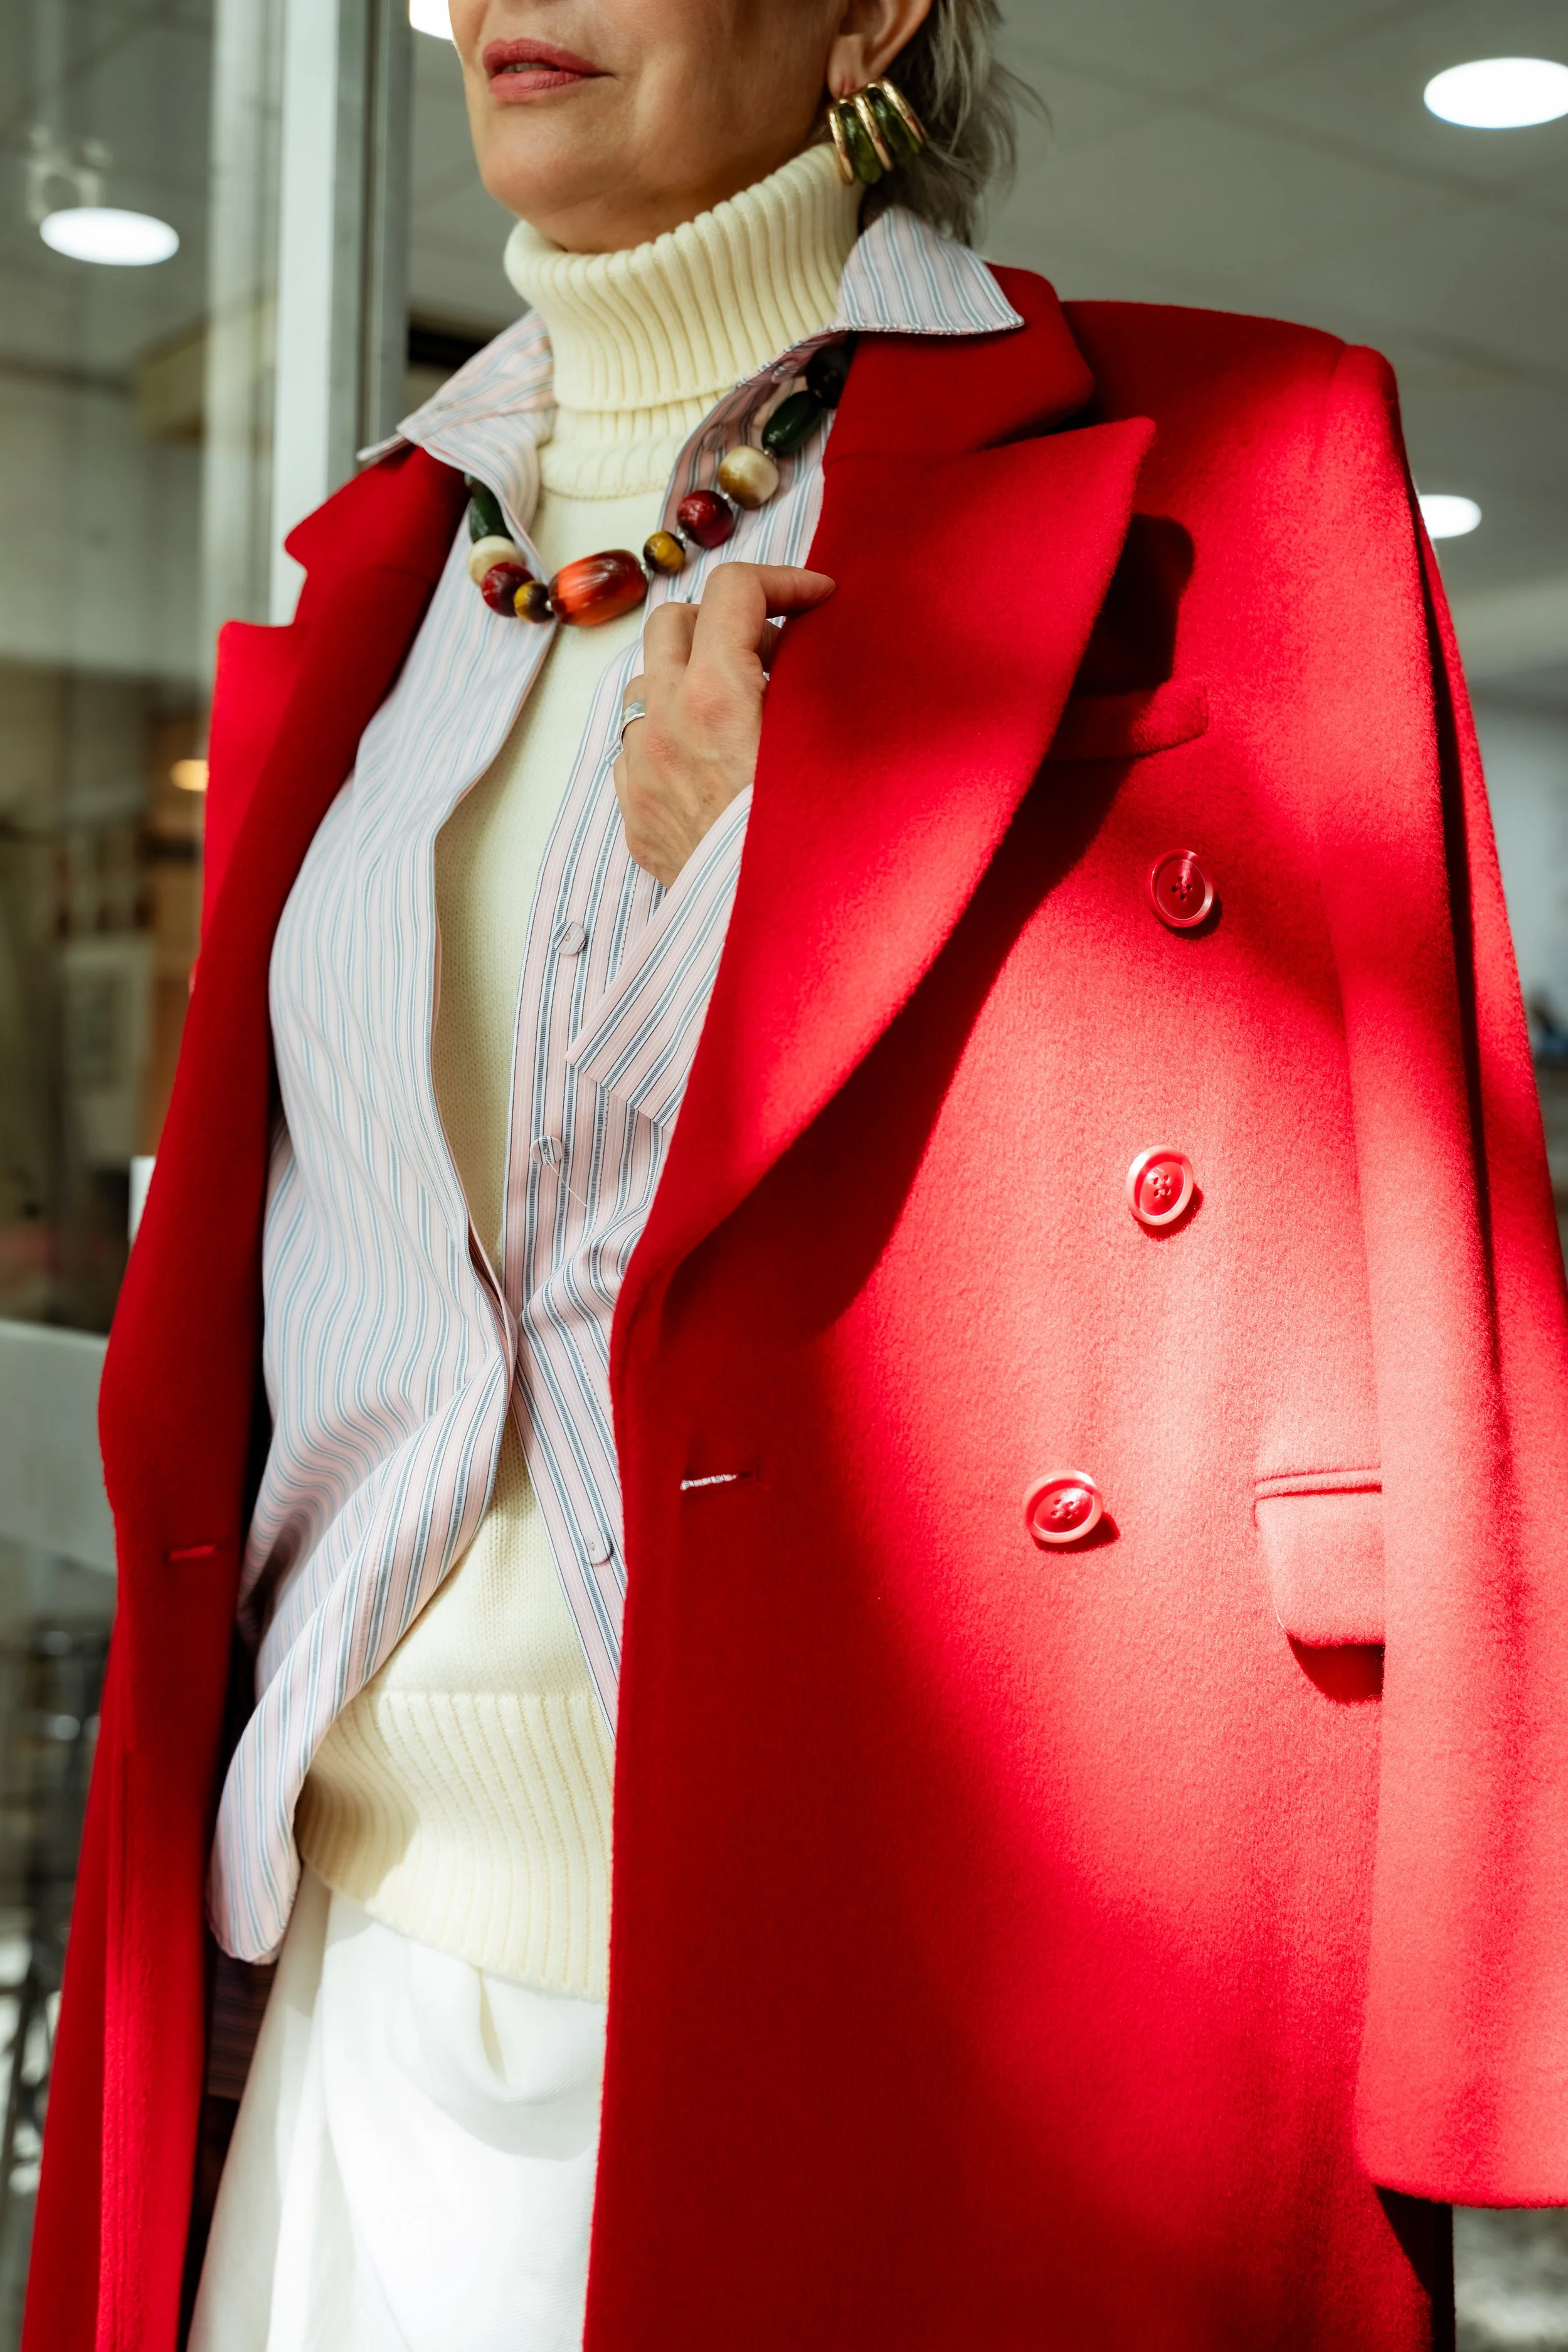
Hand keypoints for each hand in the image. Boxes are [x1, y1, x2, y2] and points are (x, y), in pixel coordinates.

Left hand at [613, 562, 834, 888]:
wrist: (783, 937)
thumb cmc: (817, 848)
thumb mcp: (832, 745)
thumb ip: (818, 678)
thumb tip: (812, 642)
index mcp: (716, 697)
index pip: (733, 589)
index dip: (782, 581)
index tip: (816, 601)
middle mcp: (663, 724)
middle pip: (674, 620)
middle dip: (725, 620)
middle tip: (776, 651)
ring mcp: (641, 769)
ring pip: (650, 682)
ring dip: (693, 677)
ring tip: (746, 708)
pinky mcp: (635, 811)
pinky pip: (641, 745)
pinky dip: (674, 735)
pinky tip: (718, 762)